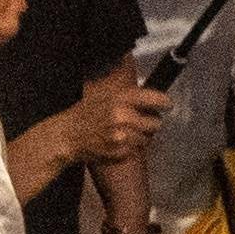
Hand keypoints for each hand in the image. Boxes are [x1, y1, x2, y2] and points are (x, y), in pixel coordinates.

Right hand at [42, 72, 171, 170]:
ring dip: (142, 135)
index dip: (165, 103)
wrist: (67, 136)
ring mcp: (123, 136)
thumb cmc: (86, 111)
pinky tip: (120, 141)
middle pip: (156, 123)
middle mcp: (124, 117)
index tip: (167, 105)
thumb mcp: (104, 92)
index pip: (157, 100)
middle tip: (142, 121)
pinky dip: (132, 146)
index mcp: (122, 98)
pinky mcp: (120, 152)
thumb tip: (146, 81)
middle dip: (151, 122)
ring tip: (128, 131)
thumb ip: (126, 88)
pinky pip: (137, 149)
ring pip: (148, 137)